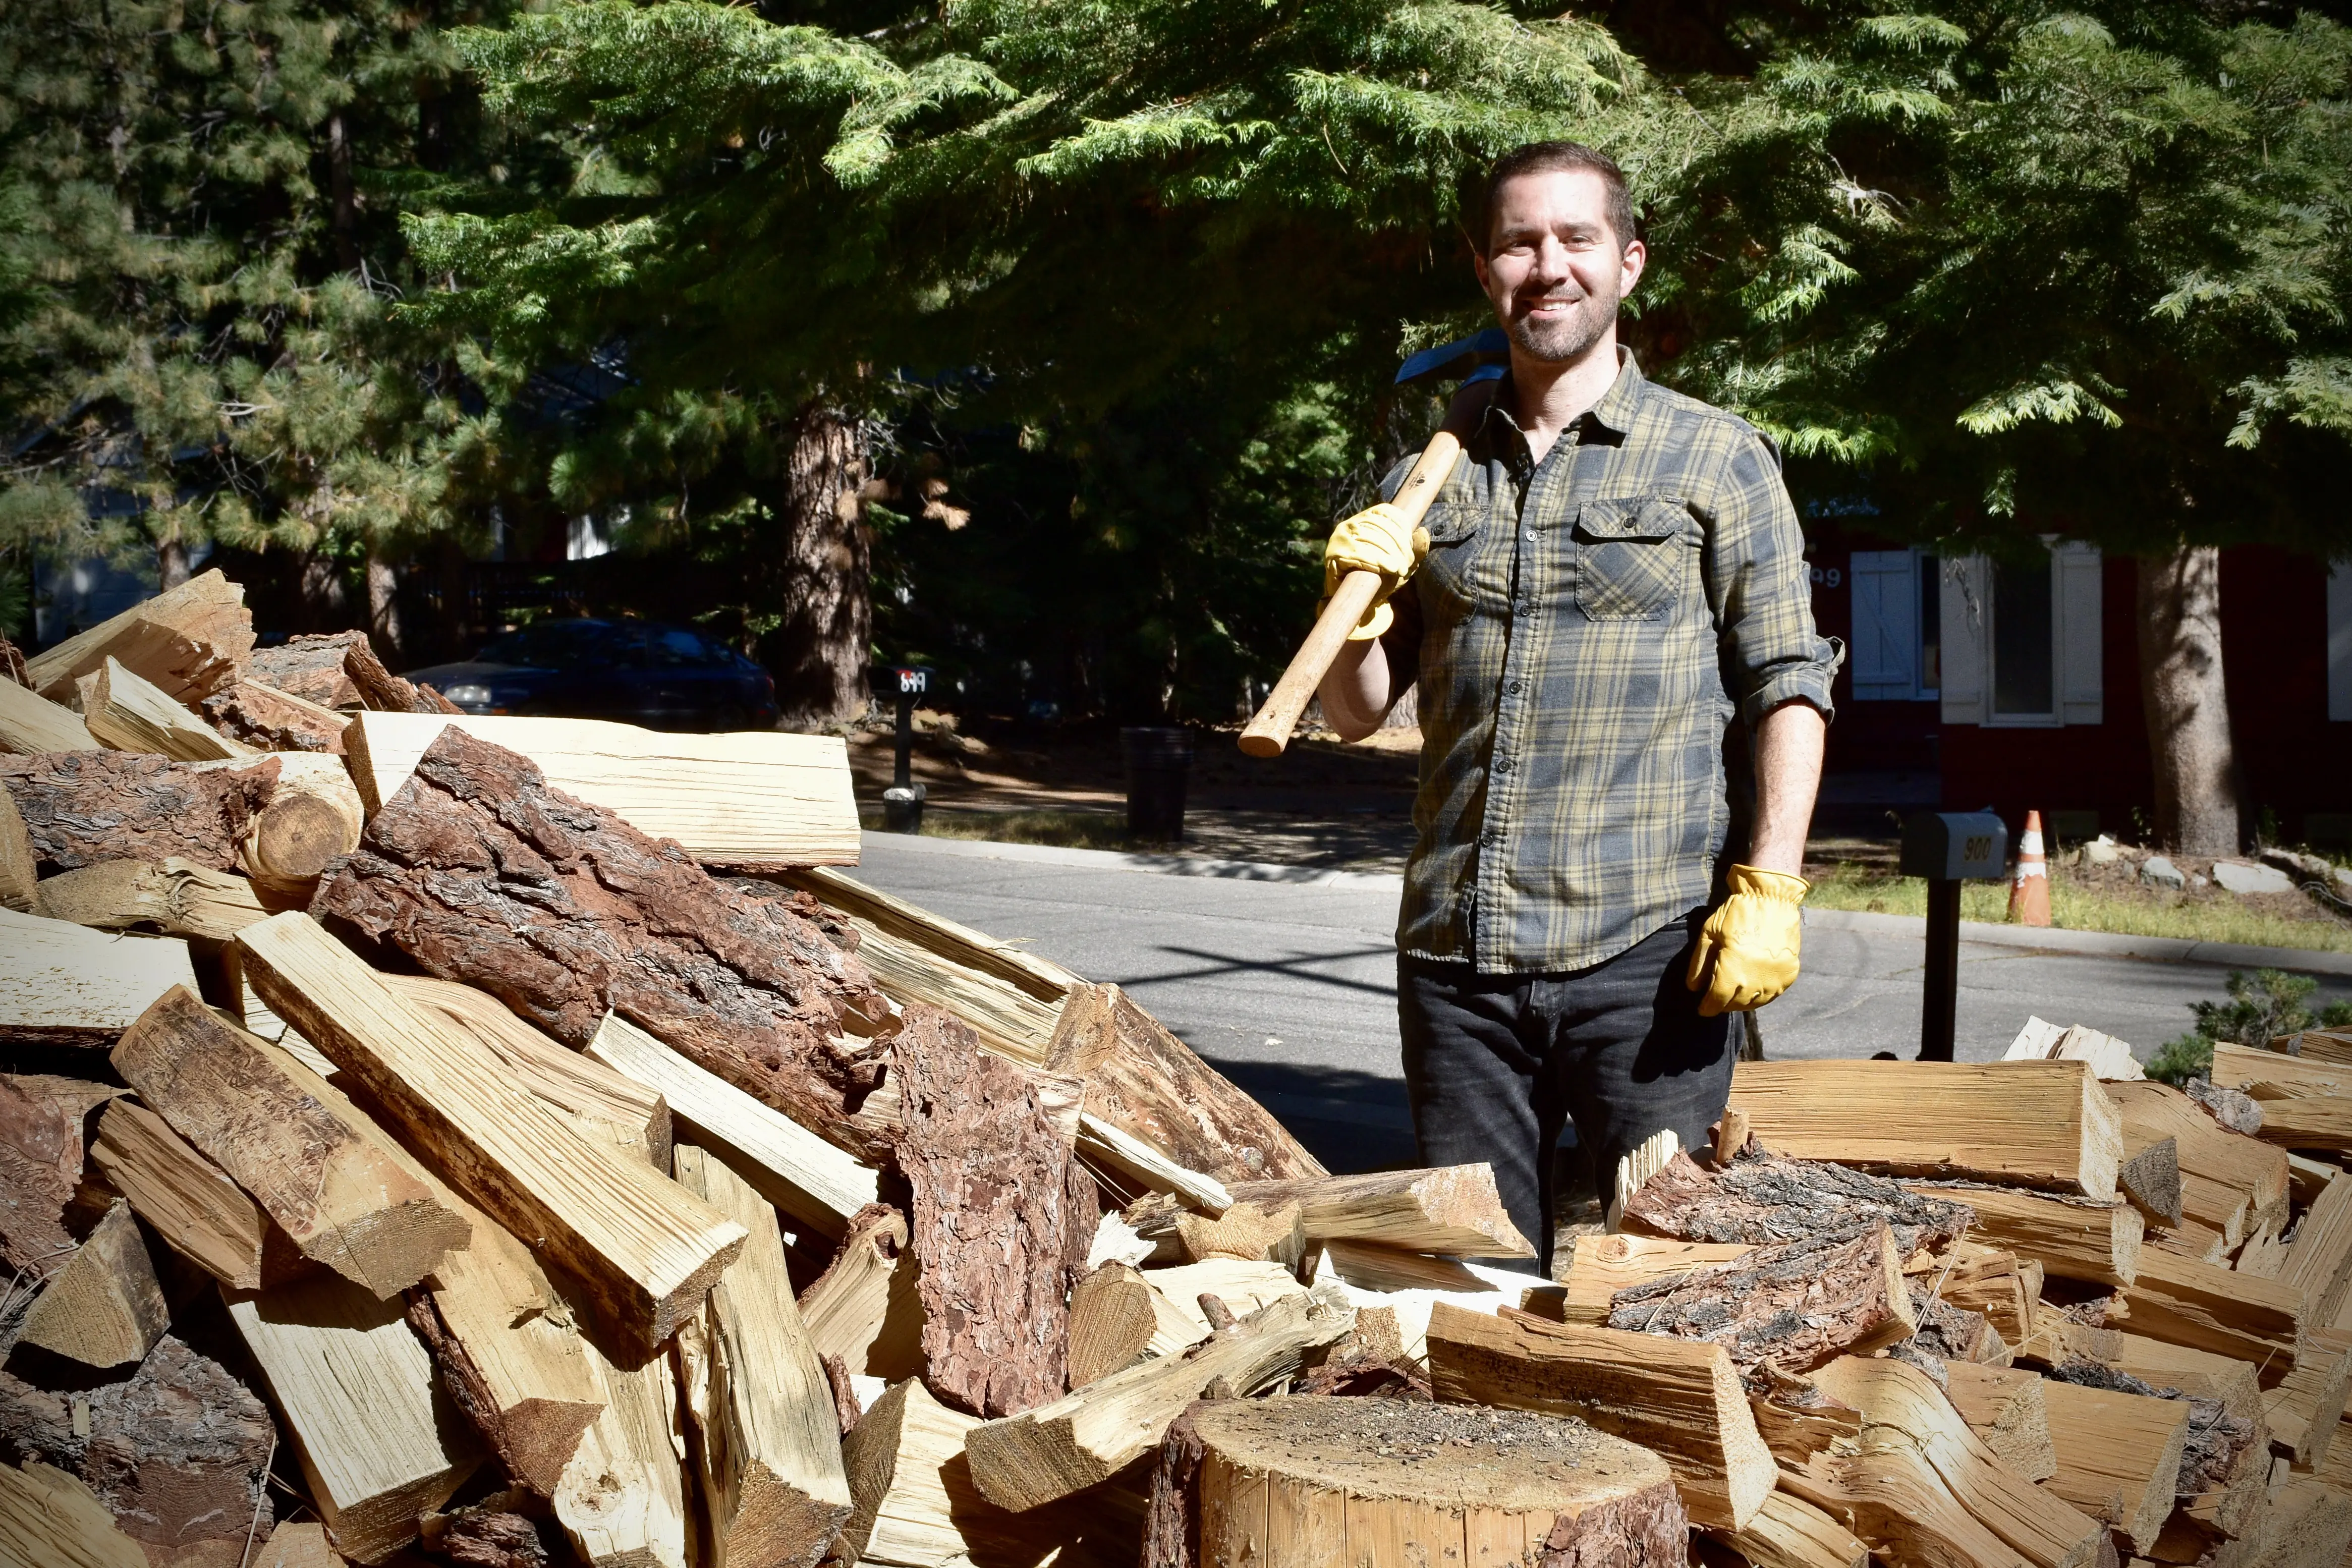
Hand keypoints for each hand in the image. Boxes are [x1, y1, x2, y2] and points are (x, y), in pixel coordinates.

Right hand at [1321, 501, 1427, 640]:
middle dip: (1397, 545)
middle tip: (1406, 564)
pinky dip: (1372, 561)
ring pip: (1368, 539)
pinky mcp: (1333, 555)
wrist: (1360, 601)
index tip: (1410, 548)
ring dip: (1387, 555)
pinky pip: (1355, 554)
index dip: (1402, 527)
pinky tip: (1382, 569)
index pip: (1386, 512)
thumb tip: (1423, 531)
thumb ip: (1416, 550)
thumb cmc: (1382, 578)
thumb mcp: (1404, 563)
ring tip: (1397, 570)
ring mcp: (1340, 538)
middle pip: (1379, 526)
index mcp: (1367, 519)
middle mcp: (1351, 524)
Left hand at [1686, 864, 1807, 1016]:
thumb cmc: (1735, 913)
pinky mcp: (1790, 972)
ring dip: (1742, 1002)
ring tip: (1733, 996)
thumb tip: (1693, 989)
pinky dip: (1761, 996)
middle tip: (1716, 1000)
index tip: (1702, 1009)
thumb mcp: (1709, 934)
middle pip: (1736, 1003)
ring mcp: (1776, 977)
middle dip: (1724, 1004)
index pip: (1718, 999)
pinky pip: (1774, 994)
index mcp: (1734, 968)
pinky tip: (1753, 990)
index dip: (1708, 1007)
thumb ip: (1699, 963)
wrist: (1771, 897)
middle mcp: (1756, 978)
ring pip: (1756, 1002)